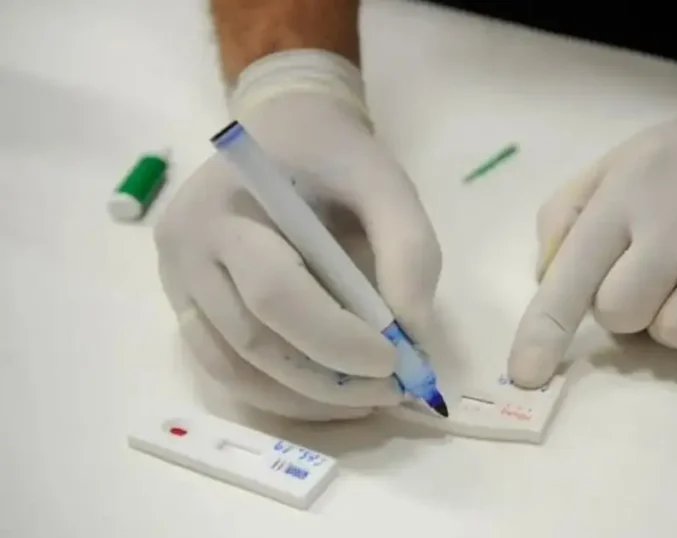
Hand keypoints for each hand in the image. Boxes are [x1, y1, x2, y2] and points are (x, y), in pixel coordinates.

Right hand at [155, 51, 440, 419]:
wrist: (283, 132)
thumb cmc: (335, 158)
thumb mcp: (385, 183)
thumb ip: (409, 250)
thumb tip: (414, 335)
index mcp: (226, 206)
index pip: (275, 292)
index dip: (336, 338)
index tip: (395, 360)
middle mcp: (186, 250)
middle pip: (252, 340)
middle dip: (328, 378)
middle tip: (391, 390)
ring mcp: (177, 284)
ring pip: (236, 369)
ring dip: (306, 398)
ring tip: (367, 399)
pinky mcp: (187, 309)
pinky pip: (228, 370)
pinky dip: (281, 393)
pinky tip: (329, 394)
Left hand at [508, 98, 676, 387]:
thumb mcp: (623, 159)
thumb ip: (569, 212)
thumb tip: (547, 278)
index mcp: (628, 196)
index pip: (572, 275)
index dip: (544, 331)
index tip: (525, 374)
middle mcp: (675, 231)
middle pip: (620, 317)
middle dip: (630, 307)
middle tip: (661, 270)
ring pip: (676, 339)